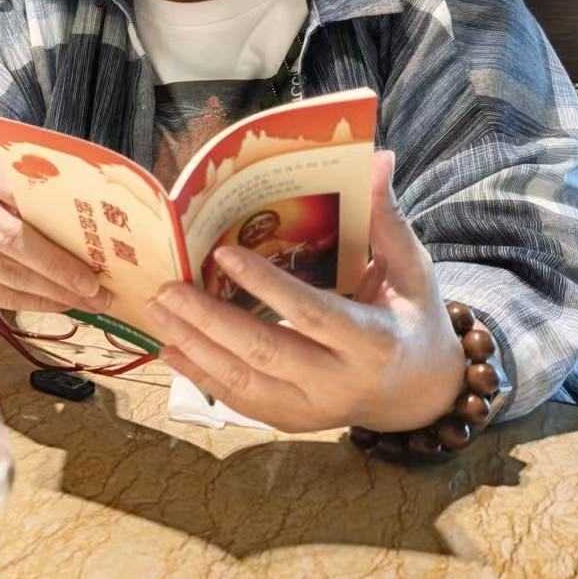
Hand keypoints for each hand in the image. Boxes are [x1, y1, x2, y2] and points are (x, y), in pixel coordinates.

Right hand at [0, 145, 110, 313]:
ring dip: (54, 292)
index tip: (88, 229)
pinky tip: (66, 304)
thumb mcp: (26, 168)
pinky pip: (2, 298)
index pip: (18, 190)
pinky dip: (38, 304)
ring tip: (92, 300)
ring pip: (9, 275)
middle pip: (11, 240)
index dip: (53, 210)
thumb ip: (55, 177)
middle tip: (94, 283)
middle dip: (57, 265)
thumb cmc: (9, 187)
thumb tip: (109, 200)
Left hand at [146, 151, 464, 432]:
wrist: (420, 392)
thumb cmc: (412, 318)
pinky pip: (237, 401)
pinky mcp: (290, 421)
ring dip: (193, 346)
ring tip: (157, 308)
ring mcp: (313, 409)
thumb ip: (385, 218)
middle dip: (209, 321)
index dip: (267, 287)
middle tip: (167, 287)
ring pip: (242, 383)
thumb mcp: (410, 269)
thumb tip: (377, 157)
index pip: (313, 314)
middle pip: (265, 352)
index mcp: (374, 341)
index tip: (224, 254)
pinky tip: (168, 346)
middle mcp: (340, 382)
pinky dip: (199, 375)